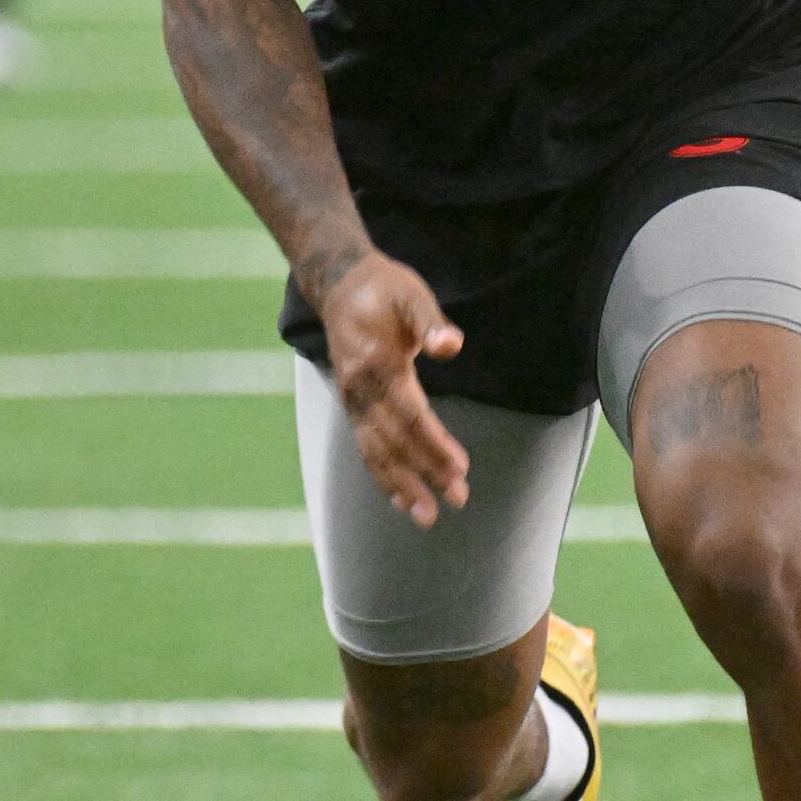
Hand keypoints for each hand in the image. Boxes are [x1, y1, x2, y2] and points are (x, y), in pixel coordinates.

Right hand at [316, 250, 468, 524]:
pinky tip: (400, 498)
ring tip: (426, 515)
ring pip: (375, 452)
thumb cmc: (384, 289)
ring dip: (401, 486)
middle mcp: (360, 390)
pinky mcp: (352, 406)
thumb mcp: (411, 294)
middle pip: (395, 441)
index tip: (460, 467)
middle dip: (425, 473)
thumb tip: (452, 345)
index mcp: (378, 364)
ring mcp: (352, 401)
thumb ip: (431, 321)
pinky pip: (366, 447)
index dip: (434, 443)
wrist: (339, 285)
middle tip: (457, 499)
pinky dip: (381, 475)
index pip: (410, 415)